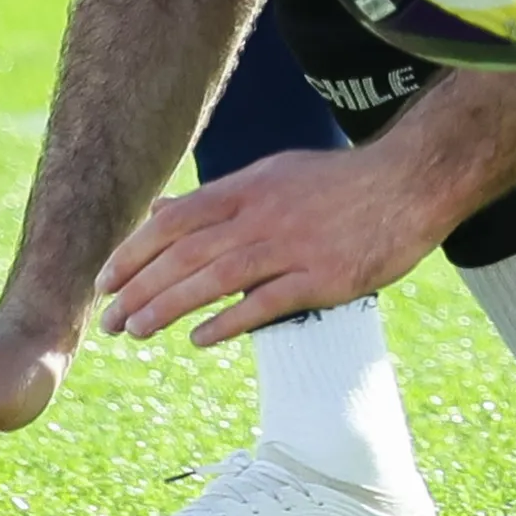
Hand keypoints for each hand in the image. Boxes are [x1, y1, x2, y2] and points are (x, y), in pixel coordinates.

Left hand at [100, 143, 453, 346]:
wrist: (411, 181)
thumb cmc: (340, 182)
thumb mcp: (272, 175)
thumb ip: (217, 200)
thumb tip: (162, 212)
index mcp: (247, 188)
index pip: (174, 220)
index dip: (134, 251)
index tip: (105, 280)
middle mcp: (262, 215)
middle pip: (185, 253)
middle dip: (139, 288)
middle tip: (108, 321)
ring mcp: (292, 247)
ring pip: (215, 278)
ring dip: (169, 306)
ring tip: (136, 331)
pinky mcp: (323, 279)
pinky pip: (267, 303)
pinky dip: (229, 321)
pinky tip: (199, 340)